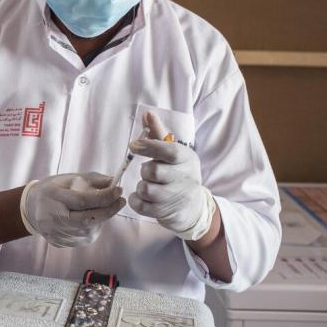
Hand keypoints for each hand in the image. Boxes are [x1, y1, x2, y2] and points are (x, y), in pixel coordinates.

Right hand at [21, 172, 124, 246]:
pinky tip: (90, 218)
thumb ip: (92, 179)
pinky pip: (83, 238)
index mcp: (54, 197)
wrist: (31, 208)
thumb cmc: (53, 189)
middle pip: (88, 219)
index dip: (104, 196)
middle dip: (109, 210)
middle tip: (120, 201)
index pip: (83, 200)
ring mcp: (56, 233)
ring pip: (88, 231)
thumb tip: (114, 181)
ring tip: (103, 208)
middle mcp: (54, 218)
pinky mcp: (59, 242)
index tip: (118, 189)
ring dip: (101, 219)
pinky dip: (92, 228)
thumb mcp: (69, 178)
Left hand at [127, 112, 214, 240]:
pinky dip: (136, 200)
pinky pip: (140, 206)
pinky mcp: (165, 212)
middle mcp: (185, 178)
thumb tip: (147, 113)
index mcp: (188, 159)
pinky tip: (142, 197)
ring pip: (145, 189)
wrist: (194, 208)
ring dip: (141, 186)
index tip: (132, 145)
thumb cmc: (179, 173)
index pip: (170, 151)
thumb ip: (158, 133)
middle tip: (148, 172)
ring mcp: (176, 197)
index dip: (149, 146)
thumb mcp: (173, 153)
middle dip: (145, 170)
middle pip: (153, 171)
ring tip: (148, 185)